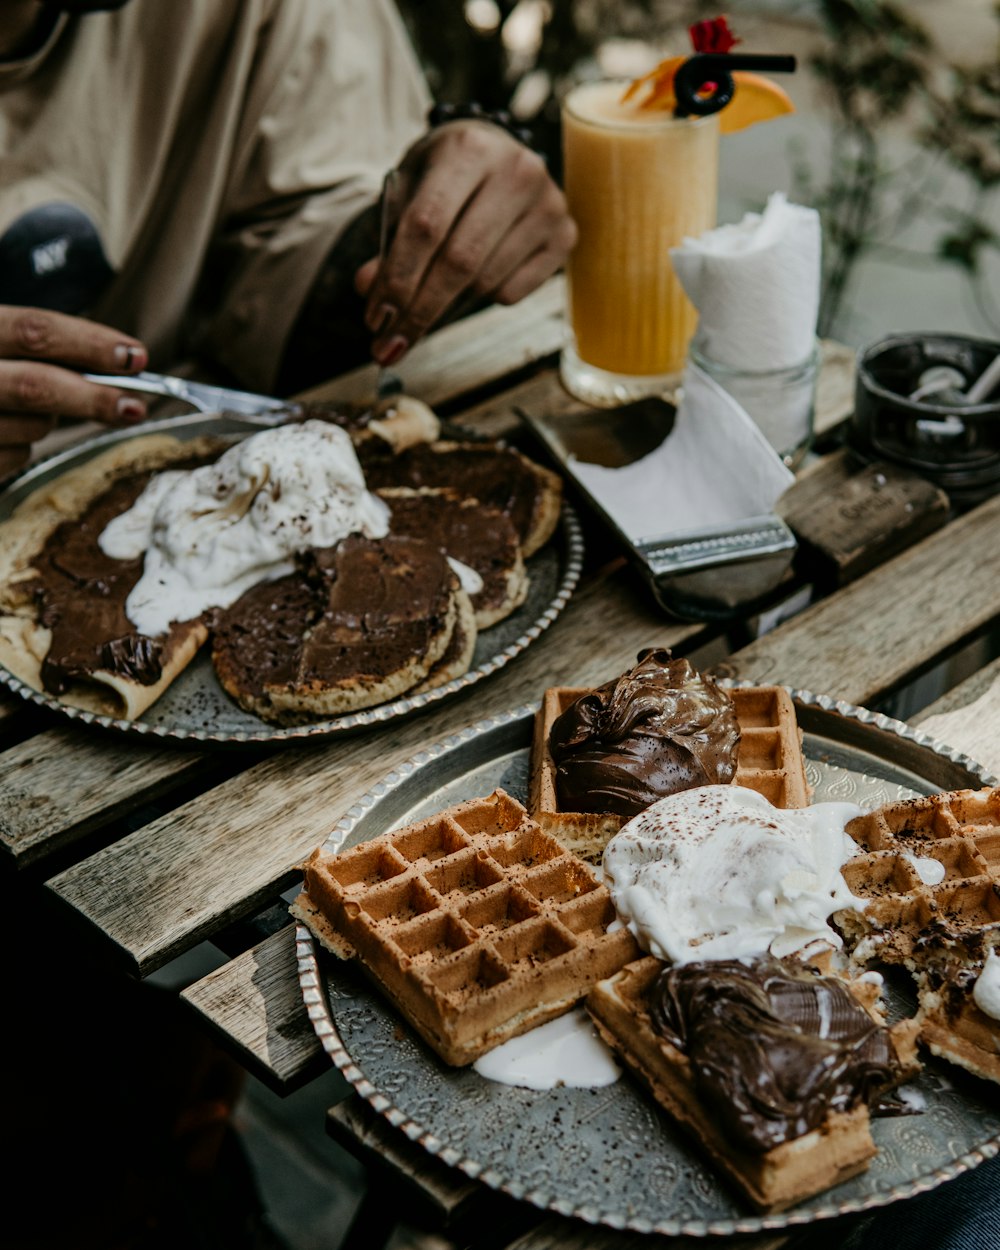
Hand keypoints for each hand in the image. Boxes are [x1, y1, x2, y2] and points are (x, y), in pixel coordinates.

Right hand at [0, 306, 148, 477]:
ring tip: (22, 409)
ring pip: (31, 429)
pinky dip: (17, 448)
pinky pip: (12, 459)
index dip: (89, 343)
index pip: (34, 331)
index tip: (135, 356)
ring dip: (45, 423)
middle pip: (38, 387)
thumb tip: (113, 361)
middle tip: (133, 406)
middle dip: (93, 399)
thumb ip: (27, 342)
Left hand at [355, 120, 576, 364]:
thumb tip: (367, 289)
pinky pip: (512, 292)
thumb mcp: (410, 193)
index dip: (398, 278)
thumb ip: (390, 241)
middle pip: (459, 262)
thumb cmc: (446, 176)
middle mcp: (517, 171)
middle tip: (391, 345)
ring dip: (448, 305)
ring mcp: (548, 204)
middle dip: (420, 310)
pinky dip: (483, 297)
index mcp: (469, 149)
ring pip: (485, 283)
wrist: (498, 152)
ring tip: (429, 299)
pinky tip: (476, 275)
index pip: (426, 226)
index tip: (375, 319)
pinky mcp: (564, 235)